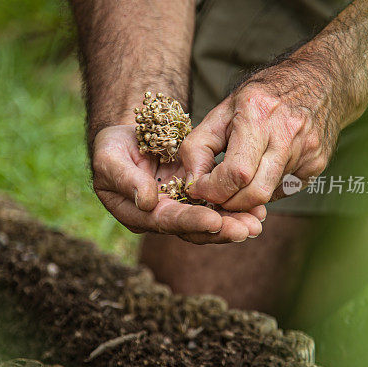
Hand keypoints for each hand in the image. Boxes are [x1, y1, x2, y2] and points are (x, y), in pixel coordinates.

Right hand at [91, 125, 265, 243]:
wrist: (127, 136)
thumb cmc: (111, 148)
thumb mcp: (109, 159)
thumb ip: (126, 180)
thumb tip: (148, 202)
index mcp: (138, 213)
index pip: (167, 221)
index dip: (190, 222)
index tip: (214, 221)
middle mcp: (162, 216)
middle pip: (193, 229)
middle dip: (221, 230)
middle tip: (247, 229)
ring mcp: (180, 205)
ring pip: (210, 220)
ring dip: (234, 222)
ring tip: (258, 221)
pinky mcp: (194, 193)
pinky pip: (217, 204)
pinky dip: (236, 206)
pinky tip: (257, 208)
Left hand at [180, 56, 344, 209]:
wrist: (319, 81)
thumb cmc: (264, 94)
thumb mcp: (223, 109)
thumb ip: (198, 145)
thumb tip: (191, 182)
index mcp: (257, 114)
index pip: (236, 173)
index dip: (212, 189)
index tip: (199, 188)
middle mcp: (286, 133)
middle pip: (255, 193)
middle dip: (228, 202)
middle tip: (216, 194)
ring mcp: (306, 150)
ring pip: (268, 195)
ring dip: (245, 197)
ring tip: (236, 182)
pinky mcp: (317, 164)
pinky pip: (284, 191)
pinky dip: (266, 189)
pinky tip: (262, 170)